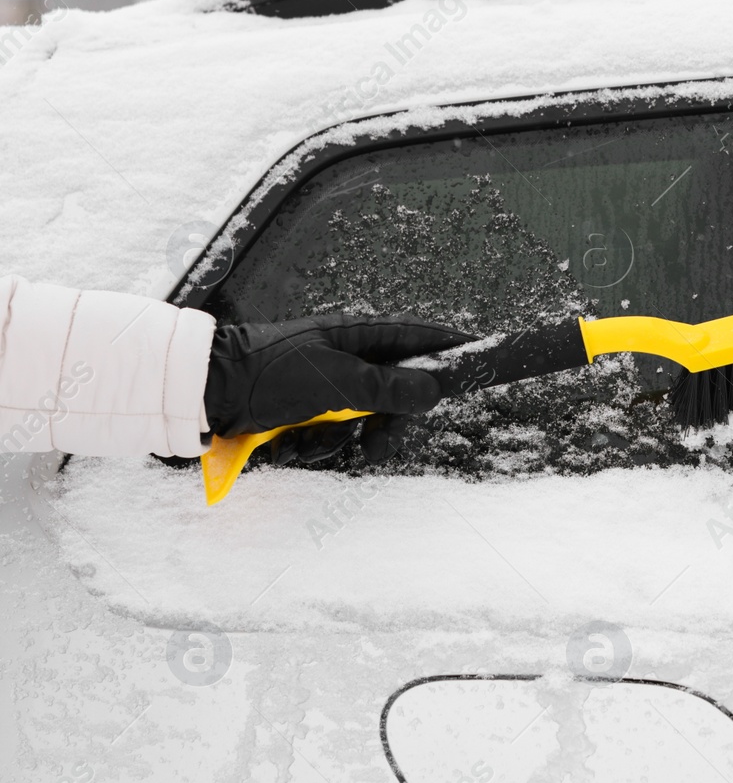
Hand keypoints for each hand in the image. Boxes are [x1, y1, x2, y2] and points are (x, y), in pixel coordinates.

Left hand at [204, 314, 474, 464]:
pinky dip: (317, 446)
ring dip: (343, 441)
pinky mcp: (306, 412)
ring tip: (315, 443)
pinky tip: (293, 443)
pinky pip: (333, 436)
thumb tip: (433, 390)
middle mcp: (348, 358)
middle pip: (399, 392)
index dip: (450, 347)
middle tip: (378, 445)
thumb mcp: (336, 382)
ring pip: (366, 421)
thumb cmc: (266, 373)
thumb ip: (390, 388)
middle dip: (389, 425)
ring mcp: (327, 386)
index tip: (478, 356)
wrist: (204, 392)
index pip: (420, 336)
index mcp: (359, 336)